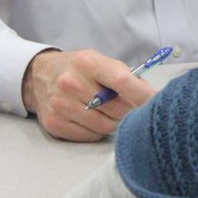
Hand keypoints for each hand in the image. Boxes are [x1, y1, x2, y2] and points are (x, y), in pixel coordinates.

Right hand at [22, 49, 157, 140]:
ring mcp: (61, 106)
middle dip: (130, 111)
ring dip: (115, 123)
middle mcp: (72, 83)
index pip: (121, 81)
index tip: (159, 103)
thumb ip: (125, 76)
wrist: (38, 76)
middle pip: (116, 109)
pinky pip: (91, 136)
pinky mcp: (55, 124)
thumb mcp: (100, 61)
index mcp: (88, 63)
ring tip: (110, 112)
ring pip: (105, 126)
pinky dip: (98, 131)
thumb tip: (151, 96)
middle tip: (133, 109)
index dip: (143, 95)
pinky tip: (93, 118)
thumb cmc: (78, 68)